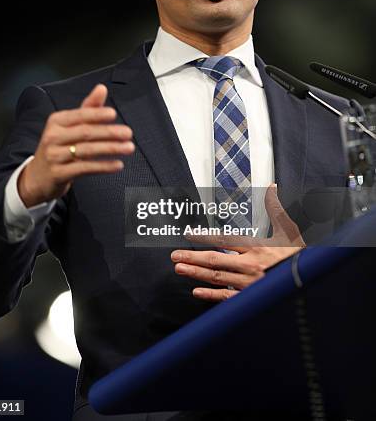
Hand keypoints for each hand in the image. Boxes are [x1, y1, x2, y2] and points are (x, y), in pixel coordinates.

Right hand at [18, 84, 133, 206]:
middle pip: (85, 132)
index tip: (113, 114)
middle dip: (109, 132)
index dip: (97, 114)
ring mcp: (54, 156)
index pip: (79, 115)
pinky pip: (85, 168)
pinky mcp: (59, 174)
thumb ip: (88, 108)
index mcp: (57, 121)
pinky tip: (117, 164)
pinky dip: (103, 166)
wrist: (37, 177)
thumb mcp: (69, 127)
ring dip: (111, 148)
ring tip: (128, 147)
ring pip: (87, 150)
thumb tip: (102, 88)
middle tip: (128, 133)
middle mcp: (53, 136)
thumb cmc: (58, 147)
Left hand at [171, 184, 305, 301]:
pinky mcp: (251, 297)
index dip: (204, 237)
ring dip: (196, 273)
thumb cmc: (300, 256)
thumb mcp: (289, 229)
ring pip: (217, 277)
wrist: (311, 280)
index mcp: (257, 247)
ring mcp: (249, 283)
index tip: (188, 235)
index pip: (224, 240)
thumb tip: (271, 187)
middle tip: (174, 256)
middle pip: (215, 260)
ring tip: (180, 269)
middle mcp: (250, 265)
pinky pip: (227, 297)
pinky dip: (211, 295)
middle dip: (192, 257)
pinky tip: (197, 292)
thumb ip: (275, 208)